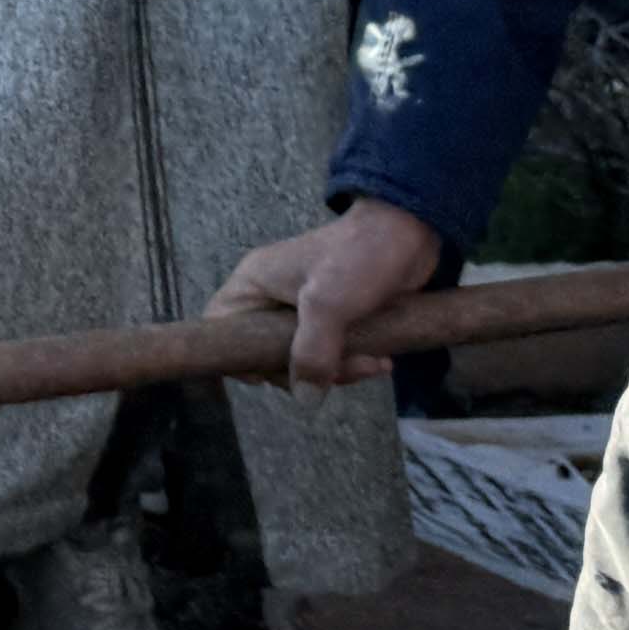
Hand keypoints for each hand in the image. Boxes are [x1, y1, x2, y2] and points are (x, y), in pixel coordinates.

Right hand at [212, 197, 453, 392]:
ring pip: (303, 358)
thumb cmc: (358, 257)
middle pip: (265, 353)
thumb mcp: (328, 305)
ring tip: (374, 361)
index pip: (220, 328)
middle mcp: (270, 297)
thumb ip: (311, 354)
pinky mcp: (332, 317)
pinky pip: (329, 353)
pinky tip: (380, 359)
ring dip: (338, 370)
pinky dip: (351, 360)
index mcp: (253, 284)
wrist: (408, 230)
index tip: (275, 371)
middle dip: (305, 371)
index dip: (238, 356)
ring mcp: (301, 308)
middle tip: (340, 370)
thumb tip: (305, 399)